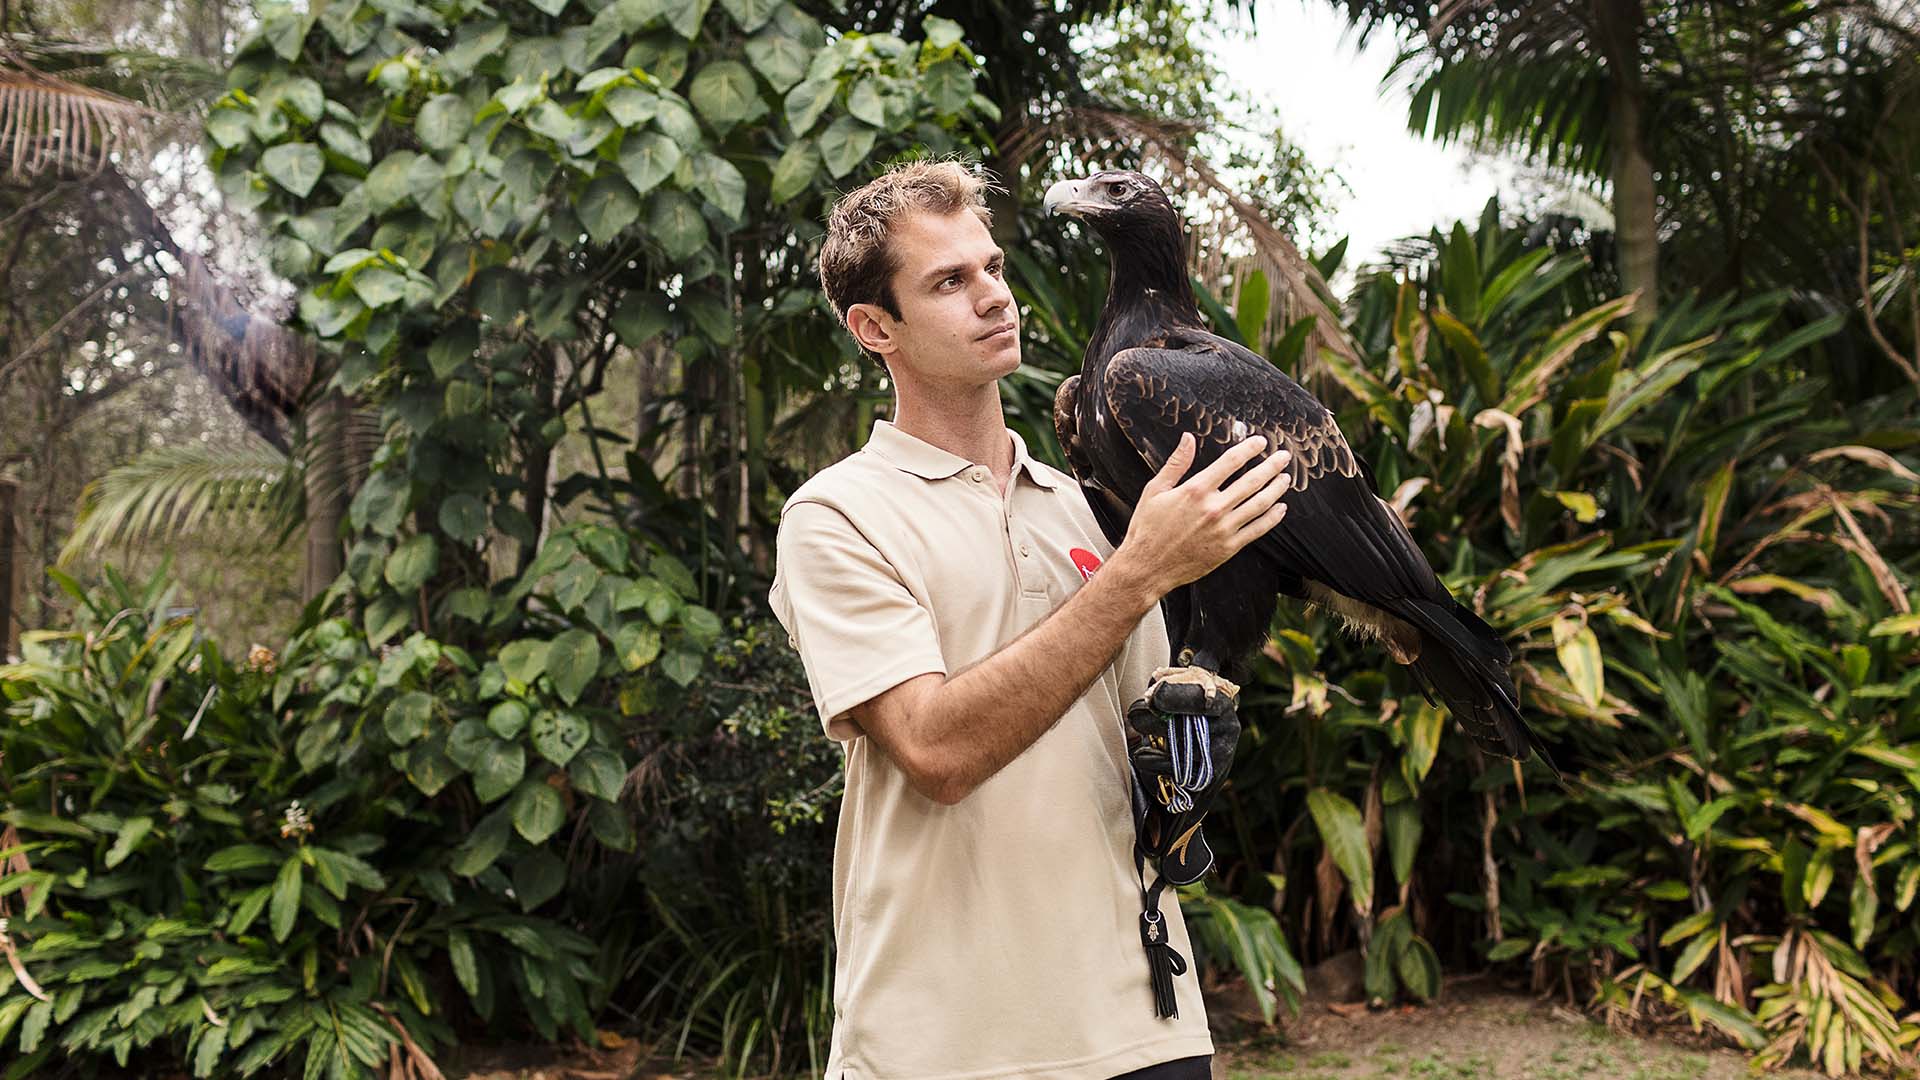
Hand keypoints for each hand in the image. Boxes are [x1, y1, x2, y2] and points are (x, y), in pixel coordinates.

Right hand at [1110, 432, 1292, 597]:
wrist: (1147, 567)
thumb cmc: (1147, 528)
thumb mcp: (1155, 490)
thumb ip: (1176, 463)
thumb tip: (1188, 438)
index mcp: (1195, 490)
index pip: (1231, 462)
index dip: (1249, 449)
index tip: (1261, 443)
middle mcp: (1213, 508)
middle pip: (1252, 481)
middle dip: (1272, 466)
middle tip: (1284, 457)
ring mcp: (1223, 529)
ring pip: (1260, 504)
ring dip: (1276, 489)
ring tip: (1285, 478)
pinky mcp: (1229, 548)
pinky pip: (1258, 529)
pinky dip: (1273, 517)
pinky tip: (1281, 508)